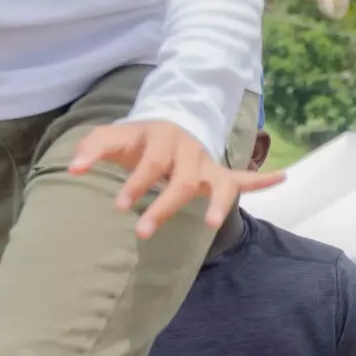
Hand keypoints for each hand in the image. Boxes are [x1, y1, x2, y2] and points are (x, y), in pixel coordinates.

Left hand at [67, 120, 281, 238]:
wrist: (167, 123)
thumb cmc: (137, 139)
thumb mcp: (112, 137)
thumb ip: (90, 149)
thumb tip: (72, 169)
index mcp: (161, 139)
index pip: (151, 164)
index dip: (136, 183)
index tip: (119, 206)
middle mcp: (189, 151)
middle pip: (182, 181)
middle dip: (165, 206)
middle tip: (143, 231)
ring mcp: (207, 164)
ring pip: (220, 184)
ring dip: (220, 204)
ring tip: (213, 223)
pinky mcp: (219, 175)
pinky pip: (245, 178)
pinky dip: (263, 180)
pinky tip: (282, 178)